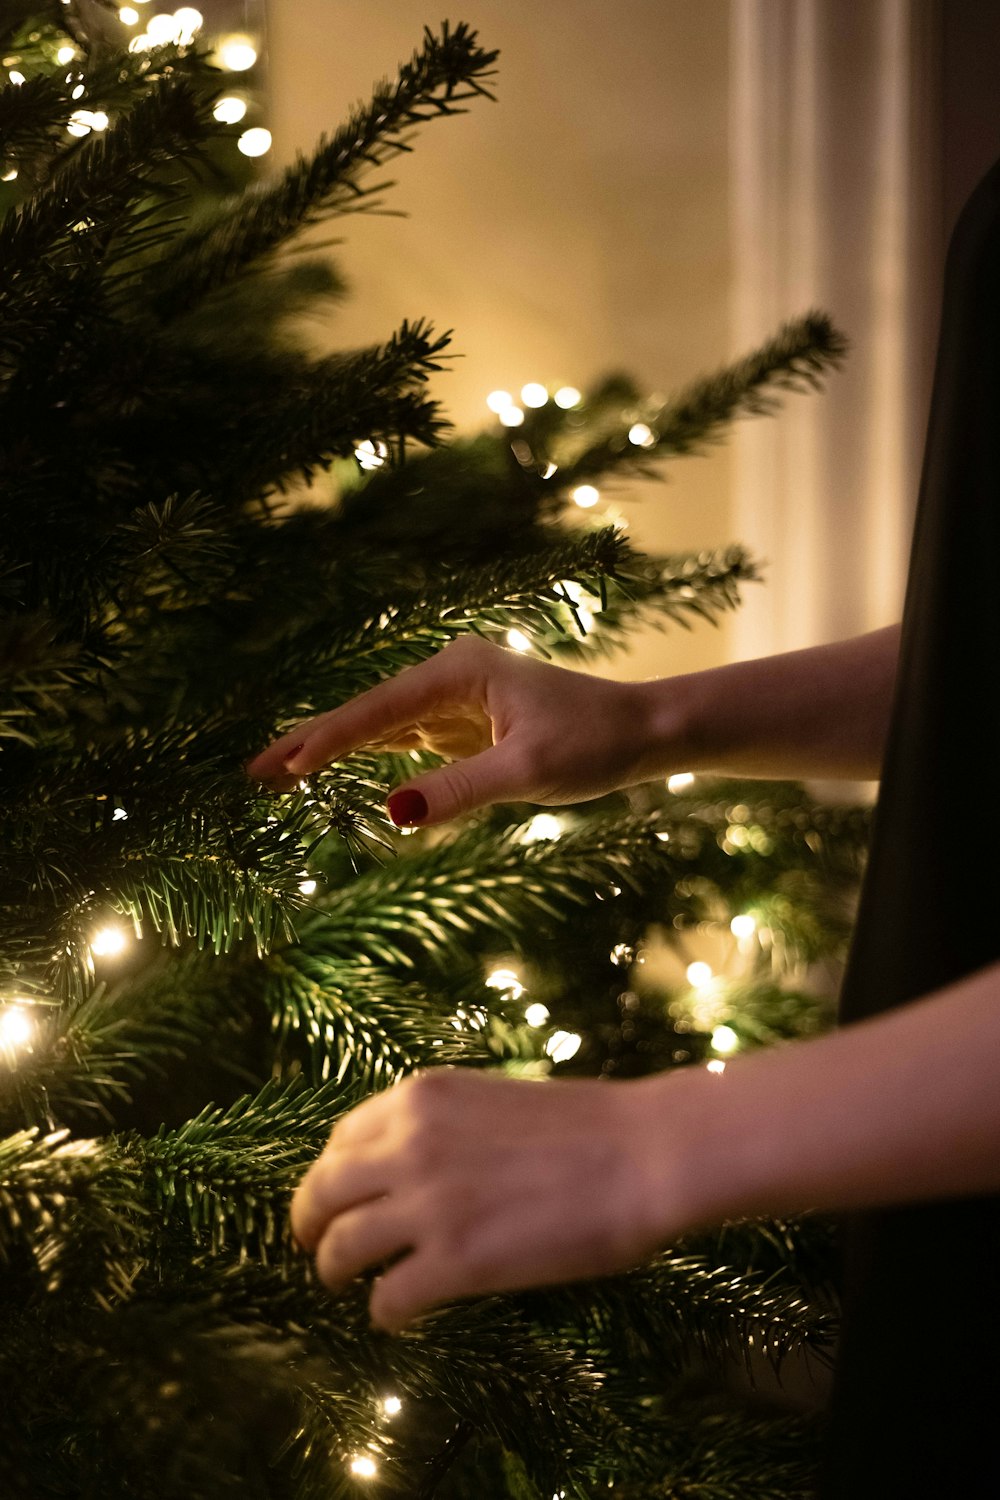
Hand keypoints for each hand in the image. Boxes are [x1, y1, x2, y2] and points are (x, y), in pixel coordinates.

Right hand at [246, 635, 663, 824]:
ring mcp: (455, 700)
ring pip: (379, 726)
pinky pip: (402, 740)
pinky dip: (366, 757)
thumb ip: (458, 790)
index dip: (330, 739)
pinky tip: (332, 772)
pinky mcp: (464, 724)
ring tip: (277, 773)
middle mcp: (450, 677)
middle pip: (367, 711)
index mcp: (460, 672)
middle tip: (253, 769)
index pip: (380, 709)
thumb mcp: (527, 772)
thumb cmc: (594, 743)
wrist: (643, 732)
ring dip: (332, 749)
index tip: (286, 767)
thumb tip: (392, 811)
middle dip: (312, 740)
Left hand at [289, 1067, 669, 1332]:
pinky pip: (387, 1298)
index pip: (340, 1139)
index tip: (338, 1195)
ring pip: (340, 1248)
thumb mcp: (491, 1100)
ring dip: (335, 1270)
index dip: (333, 1173)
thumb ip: (442, 1128)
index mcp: (419, 1097)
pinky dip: (383, 1313)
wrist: (641, 1155)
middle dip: (309, 1223)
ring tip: (346, 1284)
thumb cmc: (587, 1124)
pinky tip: (396, 1316)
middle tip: (314, 1246)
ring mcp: (426, 1206)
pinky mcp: (453, 1264)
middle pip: (322, 1192)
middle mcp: (407, 1145)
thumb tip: (411, 1166)